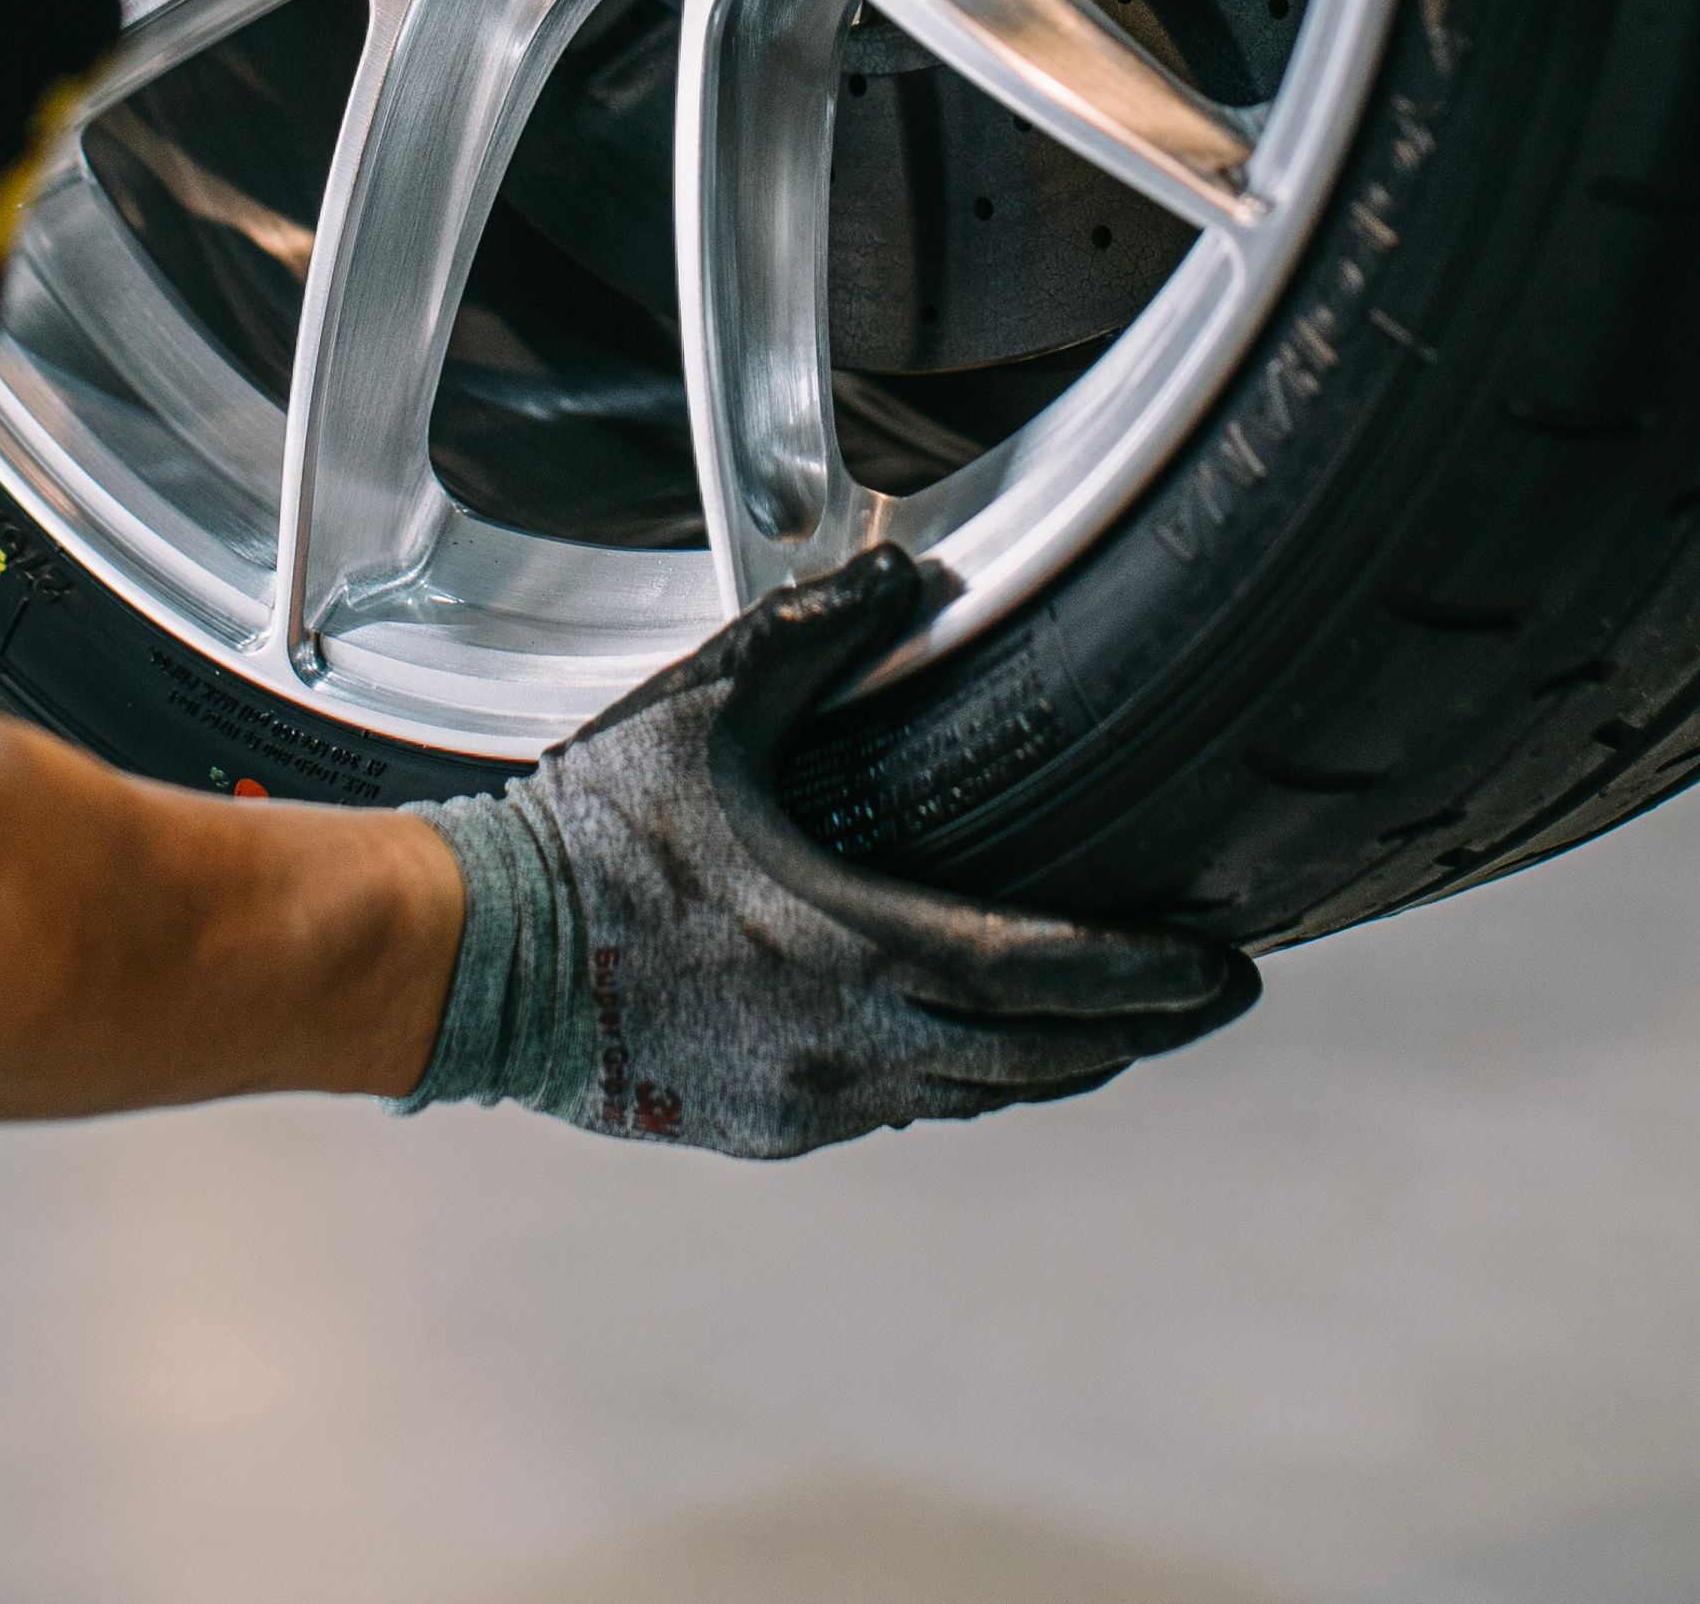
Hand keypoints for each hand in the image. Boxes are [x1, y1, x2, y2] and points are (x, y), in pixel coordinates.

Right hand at [396, 545, 1255, 1156]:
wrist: (474, 959)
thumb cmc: (588, 830)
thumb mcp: (705, 706)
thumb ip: (815, 630)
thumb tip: (910, 572)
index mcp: (848, 945)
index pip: (1040, 974)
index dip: (1146, 977)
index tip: (1225, 970)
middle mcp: (845, 1046)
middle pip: (1035, 1058)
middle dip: (1135, 1029)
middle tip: (1208, 999)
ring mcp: (805, 1101)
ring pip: (972, 1096)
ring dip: (1054, 1061)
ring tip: (1115, 1025)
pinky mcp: (763, 1128)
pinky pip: (893, 1110)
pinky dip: (957, 1078)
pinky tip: (973, 1048)